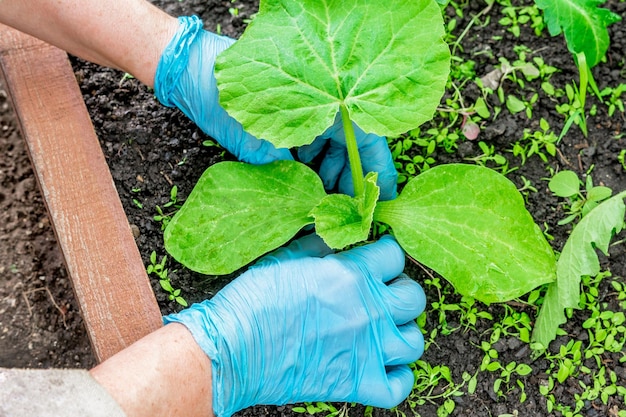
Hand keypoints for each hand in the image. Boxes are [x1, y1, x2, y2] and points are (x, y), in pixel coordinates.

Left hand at [155, 17, 397, 198]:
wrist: (191, 72)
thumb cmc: (227, 94)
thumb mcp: (259, 139)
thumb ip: (285, 175)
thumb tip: (308, 211)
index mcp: (331, 102)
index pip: (369, 142)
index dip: (376, 175)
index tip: (378, 205)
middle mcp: (324, 108)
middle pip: (350, 152)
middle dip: (346, 186)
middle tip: (341, 218)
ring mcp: (305, 116)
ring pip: (328, 154)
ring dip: (325, 183)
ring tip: (318, 211)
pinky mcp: (286, 125)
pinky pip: (307, 152)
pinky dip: (307, 173)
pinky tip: (302, 195)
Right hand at [164, 234, 425, 416]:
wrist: (233, 348)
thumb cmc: (254, 300)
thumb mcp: (288, 256)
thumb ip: (325, 246)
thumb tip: (342, 240)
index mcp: (353, 274)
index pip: (395, 255)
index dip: (384, 254)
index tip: (374, 259)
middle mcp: (369, 310)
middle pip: (414, 296)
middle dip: (398, 290)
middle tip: (378, 293)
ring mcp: (368, 350)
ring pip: (414, 340)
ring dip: (401, 332)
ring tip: (381, 329)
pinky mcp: (357, 383)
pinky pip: (399, 386)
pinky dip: (396, 377)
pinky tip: (380, 365)